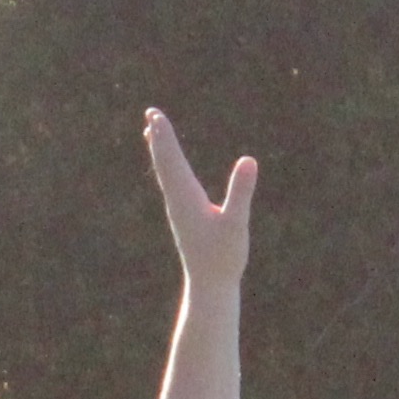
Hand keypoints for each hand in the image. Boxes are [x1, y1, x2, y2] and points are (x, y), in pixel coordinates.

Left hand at [144, 107, 255, 291]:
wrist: (210, 286)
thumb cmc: (224, 257)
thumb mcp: (236, 223)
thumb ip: (241, 192)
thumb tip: (248, 160)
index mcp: (186, 198)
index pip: (172, 159)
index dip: (164, 136)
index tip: (154, 114)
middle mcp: (177, 201)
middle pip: (164, 162)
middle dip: (158, 136)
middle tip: (149, 112)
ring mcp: (179, 209)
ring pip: (165, 173)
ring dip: (160, 150)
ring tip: (151, 132)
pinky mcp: (185, 216)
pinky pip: (172, 184)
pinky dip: (168, 167)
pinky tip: (170, 167)